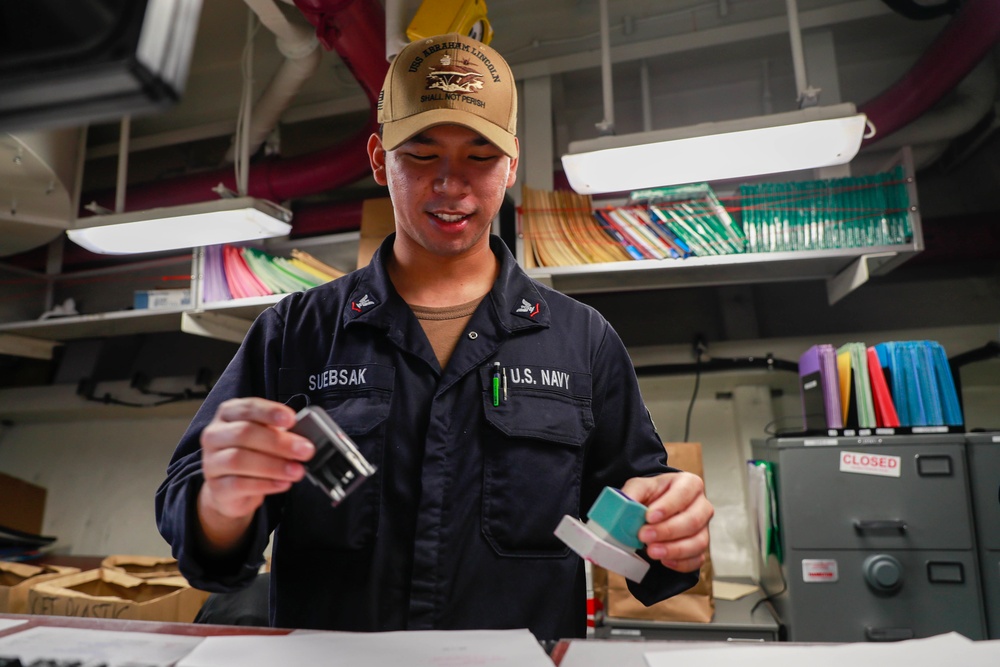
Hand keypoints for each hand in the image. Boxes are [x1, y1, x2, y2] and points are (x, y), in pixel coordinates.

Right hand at [196, 397, 314, 553]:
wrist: (230, 489)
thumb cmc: (251, 454)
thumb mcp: (264, 437)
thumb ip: (279, 433)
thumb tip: (303, 438)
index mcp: (228, 415)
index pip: (247, 407)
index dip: (270, 412)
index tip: (292, 419)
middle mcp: (215, 435)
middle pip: (244, 433)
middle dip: (278, 442)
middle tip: (305, 450)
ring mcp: (211, 462)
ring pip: (239, 460)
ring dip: (273, 465)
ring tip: (297, 471)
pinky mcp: (216, 487)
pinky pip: (239, 484)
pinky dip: (265, 484)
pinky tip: (283, 483)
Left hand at [621, 472, 713, 572]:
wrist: (656, 509)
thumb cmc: (652, 495)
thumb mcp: (639, 487)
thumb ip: (631, 494)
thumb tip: (625, 507)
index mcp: (689, 484)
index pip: (684, 493)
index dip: (668, 506)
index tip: (649, 517)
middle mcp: (701, 506)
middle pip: (693, 520)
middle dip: (668, 530)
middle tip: (645, 536)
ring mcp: (704, 528)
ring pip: (698, 542)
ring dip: (674, 550)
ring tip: (652, 552)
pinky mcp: (700, 547)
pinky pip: (697, 559)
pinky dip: (681, 563)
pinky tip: (664, 561)